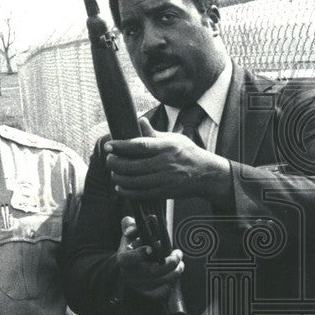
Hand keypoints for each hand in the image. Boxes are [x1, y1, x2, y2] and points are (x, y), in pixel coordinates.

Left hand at [105, 117, 230, 201]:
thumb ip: (154, 134)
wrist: (206, 174)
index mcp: (167, 147)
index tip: (108, 146)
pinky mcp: (165, 192)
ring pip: (135, 182)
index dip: (121, 146)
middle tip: (109, 160)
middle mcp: (166, 163)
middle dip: (116, 164)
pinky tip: (121, 188)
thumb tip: (139, 121)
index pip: (140, 145)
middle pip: (133, 165)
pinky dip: (128, 192)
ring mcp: (166, 179)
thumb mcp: (174, 139)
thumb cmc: (188, 153)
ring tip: (114, 174)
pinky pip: (141, 194)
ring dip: (119, 179)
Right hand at [116, 216, 183, 301]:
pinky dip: (171, 282)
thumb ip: (131, 225)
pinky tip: (175, 273)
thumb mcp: (129, 234)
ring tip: (181, 262)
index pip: (128, 259)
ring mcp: (138, 285)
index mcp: (123, 259)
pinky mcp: (146, 293)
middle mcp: (129, 274)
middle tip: (178, 254)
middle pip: (150, 272)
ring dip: (174, 272)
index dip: (139, 255)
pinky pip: (162, 292)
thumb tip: (136, 224)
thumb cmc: (132, 248)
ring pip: (159, 282)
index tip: (151, 248)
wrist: (129, 268)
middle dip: (169, 263)